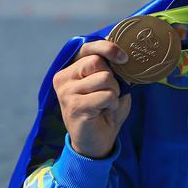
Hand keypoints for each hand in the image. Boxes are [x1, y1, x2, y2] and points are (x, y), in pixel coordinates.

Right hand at [52, 40, 131, 158]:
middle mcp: (64, 77)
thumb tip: (123, 54)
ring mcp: (66, 92)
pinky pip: (105, 95)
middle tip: (111, 93)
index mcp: (72, 69)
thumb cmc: (106, 110)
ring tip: (106, 104)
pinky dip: (112, 103)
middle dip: (112, 77)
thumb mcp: (113, 84)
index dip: (107, 47)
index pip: (87, 47)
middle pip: (96, 61)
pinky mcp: (74, 106)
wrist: (99, 140)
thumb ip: (114, 68)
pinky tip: (103, 111)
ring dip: (114, 92)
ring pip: (104, 78)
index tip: (123, 57)